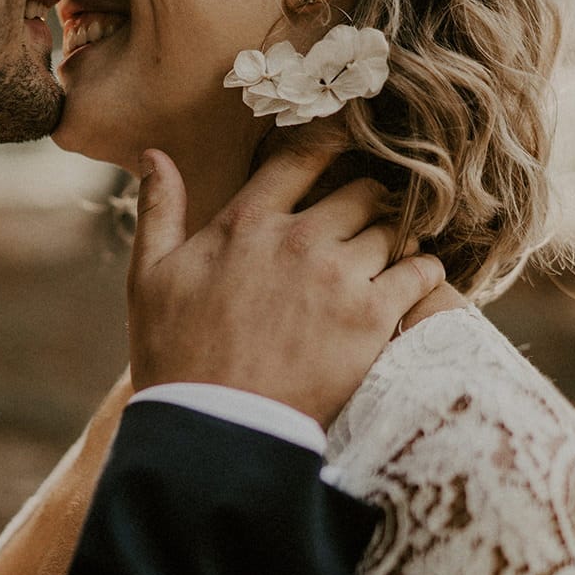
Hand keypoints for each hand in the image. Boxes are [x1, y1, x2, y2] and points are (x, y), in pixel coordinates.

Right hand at [128, 146, 443, 427]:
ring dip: (395, 238)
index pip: (302, 157)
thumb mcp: (149, 277)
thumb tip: (153, 154)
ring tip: (391, 255)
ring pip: (392, 230)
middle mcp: (298, 238)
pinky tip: (416, 280)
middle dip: (368, 201)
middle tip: (369, 219)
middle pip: (361, 191)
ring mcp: (338, 276)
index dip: (331, 145)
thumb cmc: (175, 355)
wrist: (215, 428)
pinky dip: (425, 271)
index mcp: (247, 222)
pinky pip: (421, 272)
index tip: (347, 146)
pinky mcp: (371, 318)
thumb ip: (159, 209)